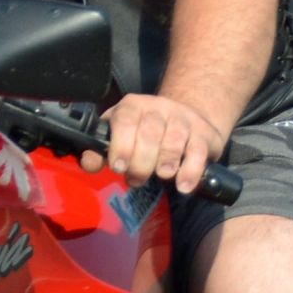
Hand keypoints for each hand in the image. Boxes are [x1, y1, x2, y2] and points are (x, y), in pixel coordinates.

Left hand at [90, 92, 225, 191]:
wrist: (188, 118)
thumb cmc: (147, 134)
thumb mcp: (121, 137)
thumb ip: (102, 151)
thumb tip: (88, 163)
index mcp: (133, 106)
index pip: (125, 120)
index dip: (121, 145)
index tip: (119, 167)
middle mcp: (158, 107)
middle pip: (149, 133)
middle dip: (141, 162)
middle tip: (137, 179)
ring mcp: (183, 118)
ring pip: (174, 139)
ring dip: (166, 162)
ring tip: (162, 176)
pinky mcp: (204, 133)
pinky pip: (197, 151)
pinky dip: (190, 170)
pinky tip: (183, 185)